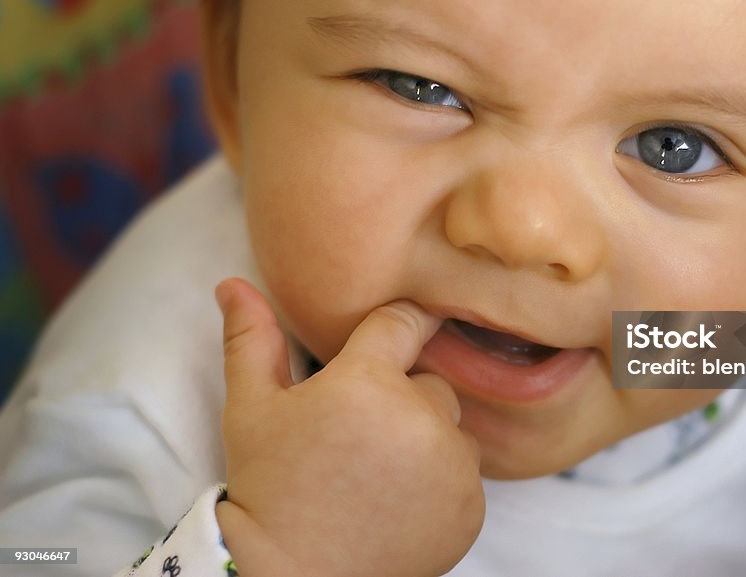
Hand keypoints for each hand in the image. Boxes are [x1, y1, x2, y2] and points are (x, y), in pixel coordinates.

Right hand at [213, 278, 483, 576]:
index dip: (395, 326)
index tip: (389, 339)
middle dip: (400, 398)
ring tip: (377, 471)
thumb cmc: (270, 488)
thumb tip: (233, 283)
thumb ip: (252, 340)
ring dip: (425, 438)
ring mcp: (452, 464)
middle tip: (358, 435)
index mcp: (367, 382)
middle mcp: (420, 416)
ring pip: (451, 425)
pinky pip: (465, 471)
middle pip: (428, 380)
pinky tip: (398, 499)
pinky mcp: (470, 505)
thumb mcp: (251, 410)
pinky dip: (441, 480)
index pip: (404, 321)